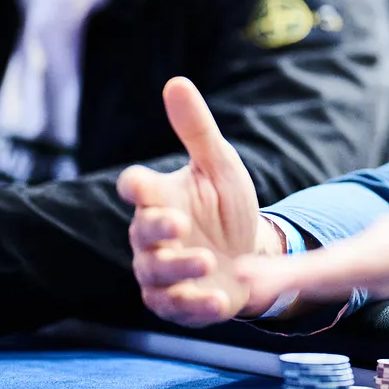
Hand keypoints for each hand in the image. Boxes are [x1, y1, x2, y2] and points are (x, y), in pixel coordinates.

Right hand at [117, 78, 273, 327]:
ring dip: (180, 269)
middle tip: (178, 223)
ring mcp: (163, 272)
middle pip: (142, 233)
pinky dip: (197, 305)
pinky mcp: (178, 303)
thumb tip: (176, 81)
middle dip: (157, 230)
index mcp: (160, 199)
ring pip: (156, 273)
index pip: (137, 189)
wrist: (251, 254)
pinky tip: (219, 300)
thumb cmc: (227, 206)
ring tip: (207, 261)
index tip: (138, 184)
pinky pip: (178, 307)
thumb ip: (196, 130)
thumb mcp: (220, 166)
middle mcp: (153, 236)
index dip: (136, 187)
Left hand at [235, 159, 388, 311]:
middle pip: (333, 277)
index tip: (297, 277)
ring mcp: (381, 263)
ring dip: (284, 281)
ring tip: (237, 282)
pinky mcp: (376, 258)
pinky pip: (331, 270)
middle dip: (290, 283)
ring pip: (325, 275)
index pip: (363, 262)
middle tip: (241, 286)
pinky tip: (262, 274)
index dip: (324, 271)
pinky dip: (297, 274)